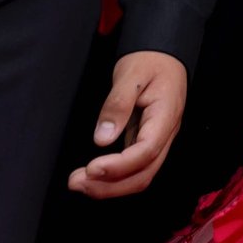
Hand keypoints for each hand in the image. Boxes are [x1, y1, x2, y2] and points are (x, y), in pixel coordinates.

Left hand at [69, 50, 188, 198]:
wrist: (163, 55)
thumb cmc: (149, 61)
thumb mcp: (131, 74)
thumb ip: (117, 104)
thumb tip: (102, 139)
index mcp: (166, 116)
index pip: (146, 151)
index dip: (119, 166)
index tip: (91, 168)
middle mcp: (166, 134)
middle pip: (144, 174)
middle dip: (110, 186)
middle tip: (76, 183)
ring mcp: (158, 140)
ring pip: (140, 176)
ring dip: (110, 187)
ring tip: (78, 183)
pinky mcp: (146, 142)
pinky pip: (134, 168)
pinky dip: (114, 178)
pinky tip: (93, 177)